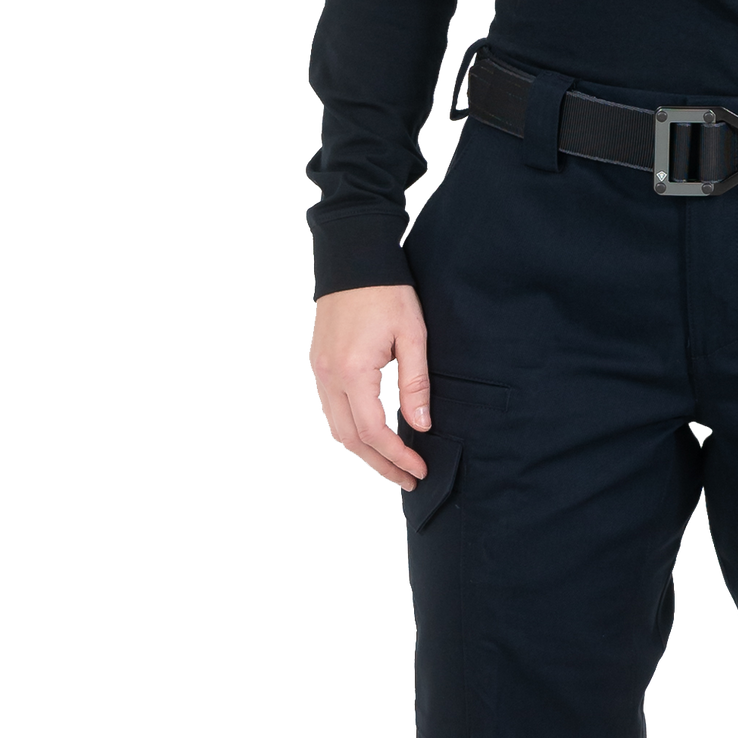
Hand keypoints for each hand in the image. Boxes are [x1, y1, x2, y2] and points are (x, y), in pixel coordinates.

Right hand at [306, 284, 432, 490]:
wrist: (353, 257)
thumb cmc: (388, 291)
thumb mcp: (413, 336)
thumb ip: (416, 384)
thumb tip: (421, 426)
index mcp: (354, 371)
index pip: (373, 432)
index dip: (397, 456)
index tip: (419, 469)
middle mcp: (329, 375)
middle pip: (349, 439)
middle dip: (379, 465)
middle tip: (407, 480)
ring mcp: (317, 370)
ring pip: (335, 429)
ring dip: (362, 452)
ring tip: (391, 465)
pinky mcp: (316, 364)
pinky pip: (329, 410)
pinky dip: (349, 431)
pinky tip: (371, 437)